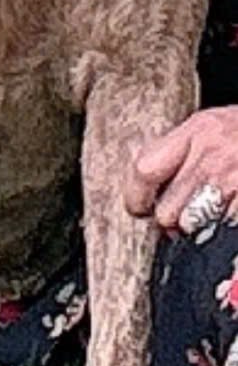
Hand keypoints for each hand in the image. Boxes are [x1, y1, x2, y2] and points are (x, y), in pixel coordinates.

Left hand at [125, 108, 237, 231]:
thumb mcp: (214, 127)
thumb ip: (182, 151)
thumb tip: (149, 190)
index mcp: (199, 131)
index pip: (146, 169)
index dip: (137, 197)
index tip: (141, 208)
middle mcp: (214, 155)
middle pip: (168, 212)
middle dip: (175, 221)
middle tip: (189, 215)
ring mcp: (233, 182)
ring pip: (195, 228)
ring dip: (202, 229)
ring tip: (214, 216)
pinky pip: (225, 234)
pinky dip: (225, 239)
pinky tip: (228, 229)